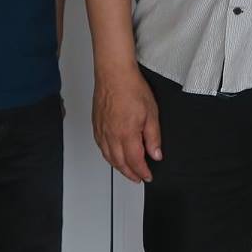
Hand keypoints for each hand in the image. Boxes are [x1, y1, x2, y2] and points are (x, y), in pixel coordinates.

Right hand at [93, 63, 161, 183]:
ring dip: (118, 167)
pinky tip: (112, 155)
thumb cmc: (131, 88)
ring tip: (127, 171)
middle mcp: (111, 136)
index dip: (142, 172)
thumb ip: (153, 137)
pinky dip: (108, 156)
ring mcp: (102, 131)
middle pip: (120, 163)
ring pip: (109, 157)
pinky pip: (100, 147)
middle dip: (130, 174)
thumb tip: (156, 154)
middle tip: (138, 178)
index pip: (135, 161)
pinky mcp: (96, 125)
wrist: (114, 74)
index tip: (148, 176)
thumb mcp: (151, 113)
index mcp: (127, 134)